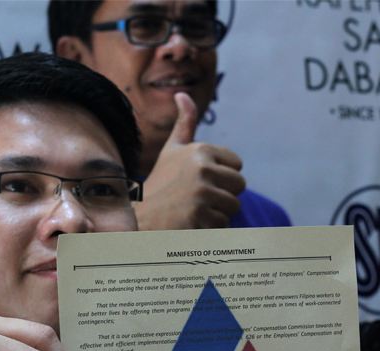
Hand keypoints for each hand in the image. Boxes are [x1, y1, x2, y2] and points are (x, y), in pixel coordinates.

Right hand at [135, 92, 244, 229]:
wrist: (140, 219)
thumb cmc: (160, 184)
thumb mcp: (172, 150)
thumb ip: (185, 123)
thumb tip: (183, 94)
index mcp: (200, 149)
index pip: (237, 165)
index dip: (221, 175)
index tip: (199, 179)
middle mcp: (202, 168)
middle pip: (239, 185)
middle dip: (223, 194)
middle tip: (197, 197)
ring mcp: (201, 193)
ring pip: (233, 206)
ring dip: (217, 212)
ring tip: (193, 209)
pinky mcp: (200, 216)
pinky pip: (224, 223)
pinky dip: (210, 227)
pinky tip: (190, 222)